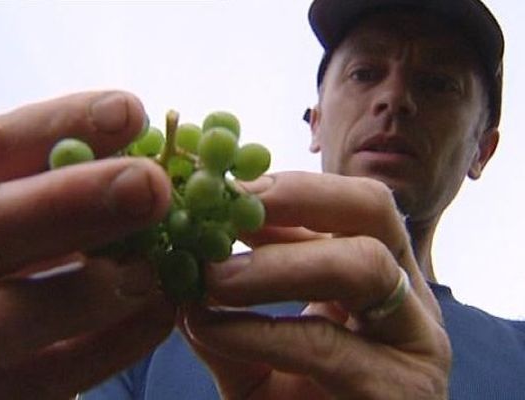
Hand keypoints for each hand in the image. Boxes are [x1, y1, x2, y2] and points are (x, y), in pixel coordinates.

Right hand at [0, 91, 175, 398]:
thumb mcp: (11, 216)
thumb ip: (58, 188)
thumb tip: (143, 152)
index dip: (57, 127)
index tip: (129, 112)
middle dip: (70, 202)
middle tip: (151, 184)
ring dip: (84, 291)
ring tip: (153, 269)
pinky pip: (43, 381)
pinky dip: (110, 346)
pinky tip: (161, 313)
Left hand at [181, 172, 450, 398]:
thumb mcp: (259, 358)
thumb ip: (230, 318)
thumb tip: (183, 277)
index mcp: (377, 278)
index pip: (347, 204)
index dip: (286, 188)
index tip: (225, 189)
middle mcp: (406, 299)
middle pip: (374, 210)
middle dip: (296, 198)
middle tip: (230, 208)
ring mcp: (413, 344)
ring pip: (364, 266)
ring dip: (276, 265)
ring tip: (212, 277)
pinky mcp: (400, 395)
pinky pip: (326, 346)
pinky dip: (260, 331)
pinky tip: (210, 329)